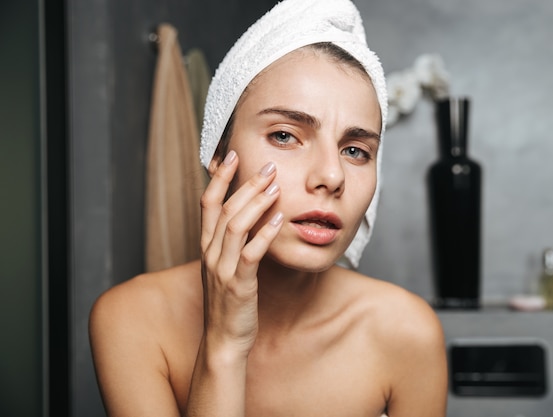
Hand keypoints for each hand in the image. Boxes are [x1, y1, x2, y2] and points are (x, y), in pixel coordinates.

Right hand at [199, 150, 282, 356]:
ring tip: (275, 186)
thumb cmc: (228, 301)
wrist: (224, 339)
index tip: (231, 155)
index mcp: (206, 246)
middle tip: (267, 166)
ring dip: (255, 203)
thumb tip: (248, 215)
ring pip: (235, 226)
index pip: (208, 203)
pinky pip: (250, 254)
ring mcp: (222, 269)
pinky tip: (278, 220)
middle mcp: (210, 254)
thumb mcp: (224, 265)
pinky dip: (264, 234)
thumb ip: (231, 241)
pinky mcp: (238, 285)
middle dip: (245, 184)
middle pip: (224, 209)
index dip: (218, 178)